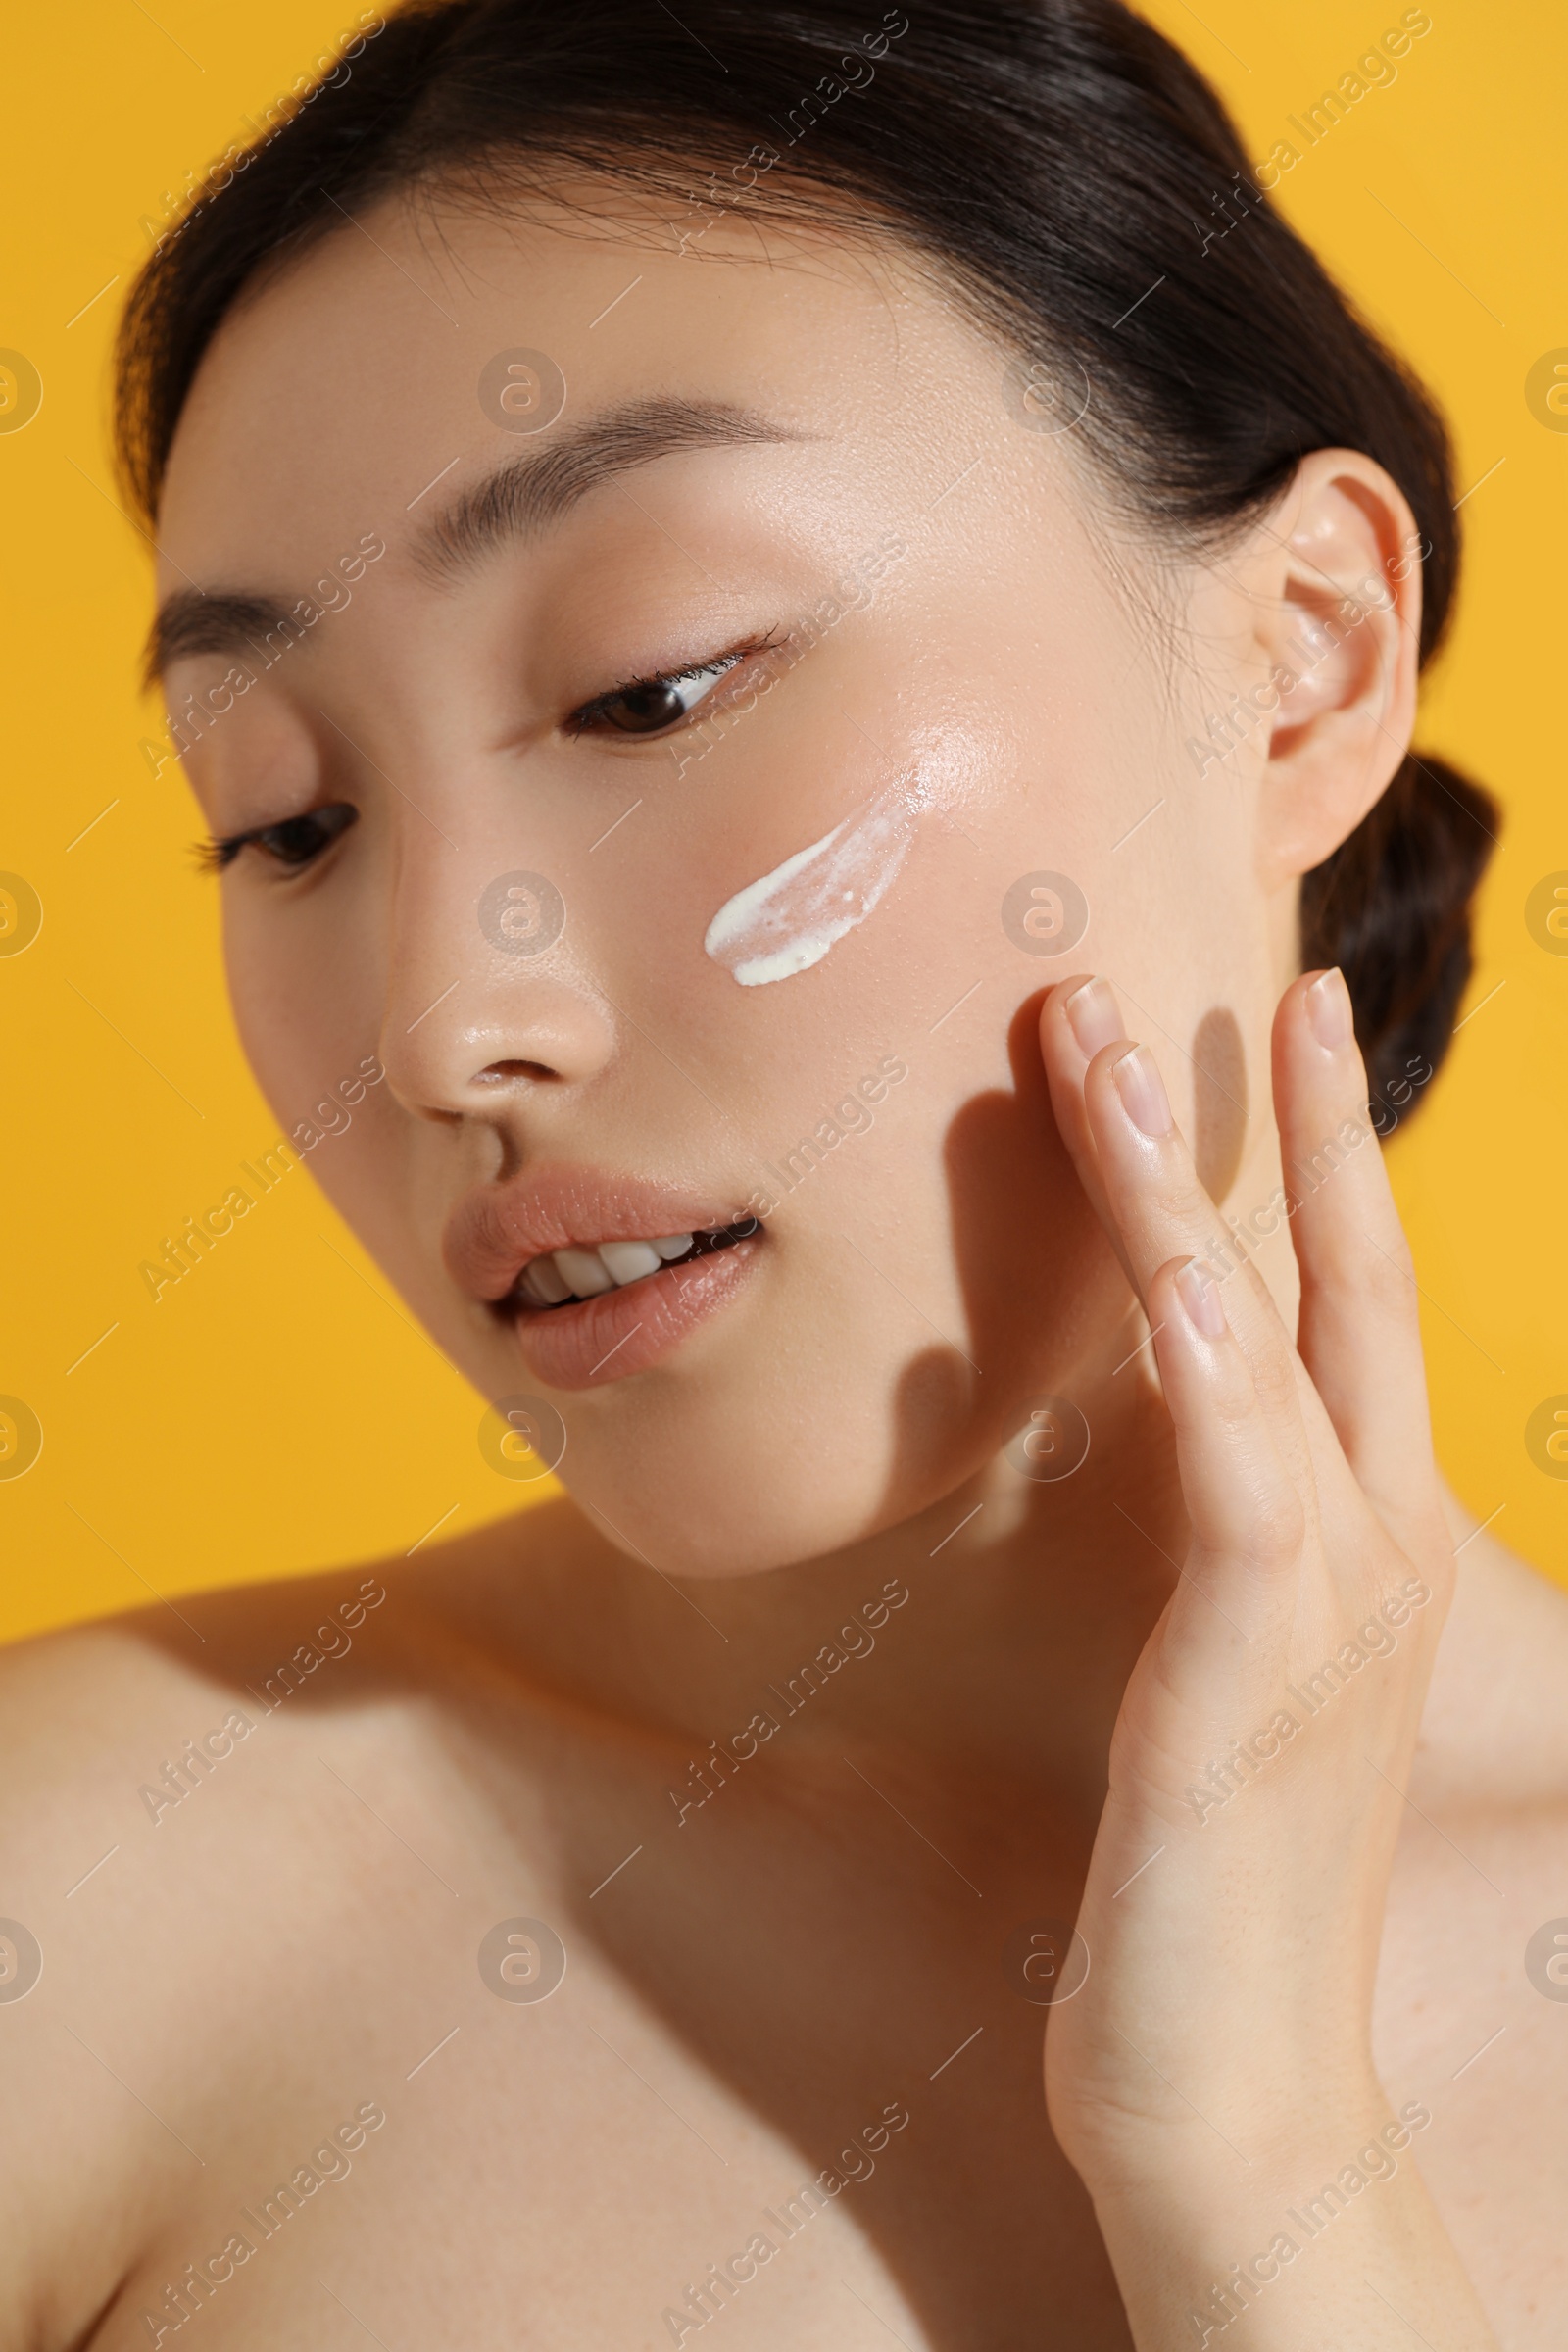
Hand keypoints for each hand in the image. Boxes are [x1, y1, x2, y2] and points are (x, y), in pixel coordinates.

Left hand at [1033, 969, 1497, 2349]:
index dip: (1319, 1160)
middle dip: (1292, 1123)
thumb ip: (1202, 1533)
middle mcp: (1369, 1544)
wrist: (1237, 2092)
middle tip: (1240, 974)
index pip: (1343, 1307)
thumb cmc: (1201, 1875)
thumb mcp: (1210, 1664)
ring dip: (1188, 1182)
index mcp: (1355, 1535)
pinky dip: (1214, 1376)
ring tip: (1106, 1042)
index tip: (1276, 1024)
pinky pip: (1243, 1491)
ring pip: (1273, 1341)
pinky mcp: (1252, 1680)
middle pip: (1343, 1283)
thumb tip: (1132, 1413)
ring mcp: (1327, 1607)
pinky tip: (1170, 1285)